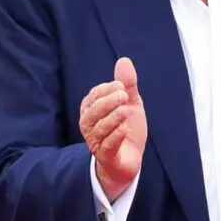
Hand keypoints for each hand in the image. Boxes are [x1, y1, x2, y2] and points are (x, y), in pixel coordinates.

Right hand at [80, 58, 146, 201]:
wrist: (130, 160)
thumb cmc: (126, 130)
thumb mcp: (130, 104)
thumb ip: (127, 84)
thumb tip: (124, 60)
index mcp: (92, 110)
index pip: (93, 96)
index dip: (106, 89)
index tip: (122, 86)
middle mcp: (90, 126)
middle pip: (92, 112)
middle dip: (107, 102)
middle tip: (124, 95)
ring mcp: (96, 142)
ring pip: (99, 129)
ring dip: (112, 118)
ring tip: (126, 110)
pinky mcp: (106, 157)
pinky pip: (107, 146)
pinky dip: (115, 137)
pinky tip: (125, 129)